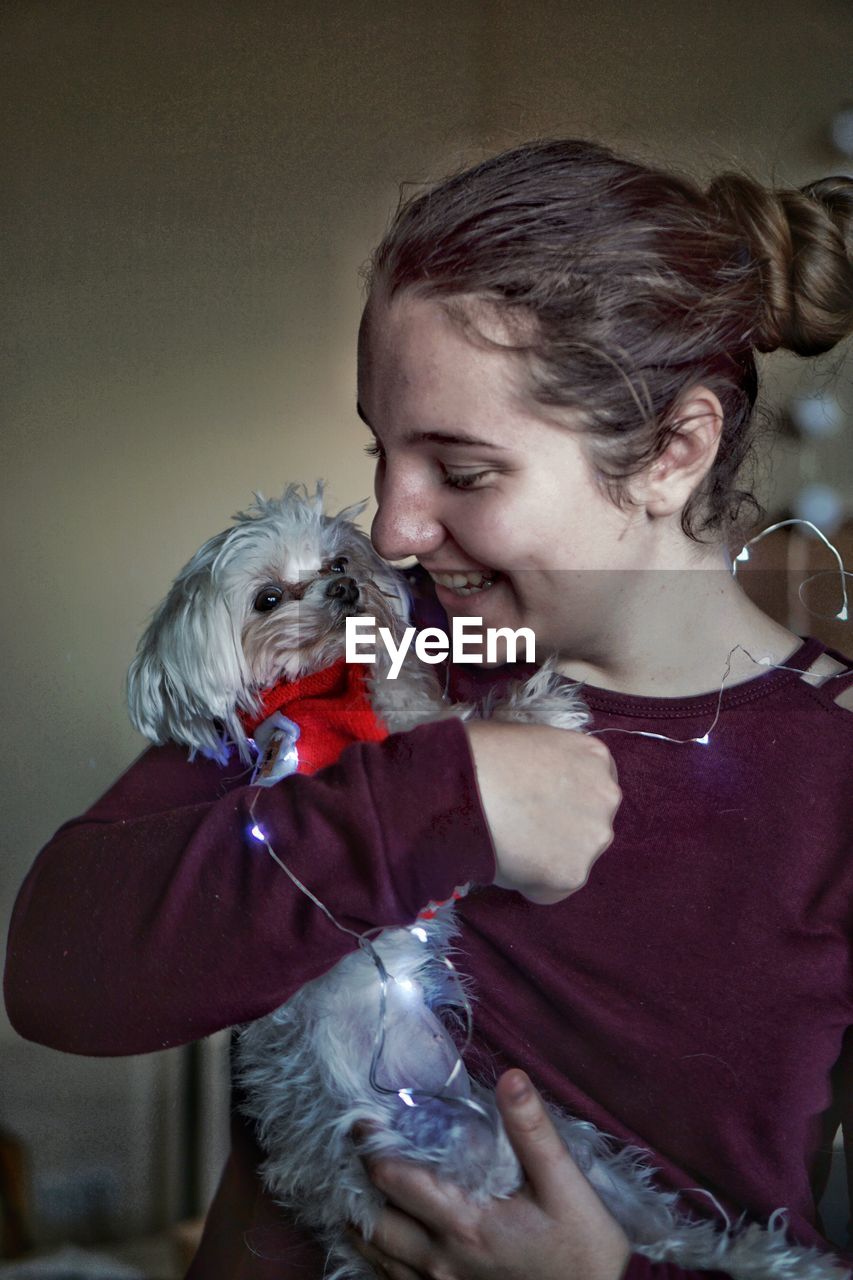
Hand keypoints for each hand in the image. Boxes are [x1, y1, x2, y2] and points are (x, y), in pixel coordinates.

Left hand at [351, 1069, 630, 1279]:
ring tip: (360, 1188)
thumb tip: (511, 1078)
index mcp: (465, 1224)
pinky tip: (382, 1237)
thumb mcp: (566, 1187)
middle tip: (358, 1149)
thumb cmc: (584, 1252)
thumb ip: (533, 1132)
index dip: (371, 1145)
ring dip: (363, 1220)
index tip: (361, 1119)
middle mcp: (441, 1260)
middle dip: (361, 1182)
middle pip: (374, 1219)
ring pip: (378, 1254)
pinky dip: (378, 1255)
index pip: (395, 1178)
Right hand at [463, 722, 620, 902]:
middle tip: (519, 827)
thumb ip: (544, 765)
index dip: (561, 798)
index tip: (537, 804)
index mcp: (594, 756)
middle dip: (560, 829)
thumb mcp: (523, 739)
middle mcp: (606, 795)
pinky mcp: (573, 874)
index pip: (591, 786)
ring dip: (547, 858)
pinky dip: (530, 883)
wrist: (459, 787)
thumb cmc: (478, 752)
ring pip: (573, 857)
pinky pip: (552, 888)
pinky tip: (504, 862)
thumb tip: (532, 786)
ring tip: (506, 846)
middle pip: (588, 823)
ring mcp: (595, 836)